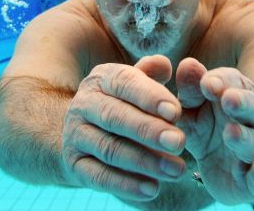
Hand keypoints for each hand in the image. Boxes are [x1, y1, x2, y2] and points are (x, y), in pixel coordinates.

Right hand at [61, 55, 186, 200]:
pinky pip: (99, 177)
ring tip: (176, 170)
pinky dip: (126, 185)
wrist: (80, 131)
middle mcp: (84, 104)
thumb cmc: (123, 102)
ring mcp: (75, 135)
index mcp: (102, 79)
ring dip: (144, 162)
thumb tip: (166, 65)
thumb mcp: (135, 83)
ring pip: (110, 149)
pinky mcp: (74, 164)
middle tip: (179, 142)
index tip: (176, 112)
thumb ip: (153, 73)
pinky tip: (152, 189)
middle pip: (116, 117)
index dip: (150, 97)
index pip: (125, 83)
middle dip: (149, 130)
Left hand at [176, 58, 253, 204]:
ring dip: (244, 138)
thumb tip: (187, 64)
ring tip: (230, 133)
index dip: (221, 82)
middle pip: (251, 108)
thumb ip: (190, 89)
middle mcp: (252, 120)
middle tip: (228, 99)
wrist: (223, 168)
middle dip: (241, 103)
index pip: (233, 82)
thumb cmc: (206, 128)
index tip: (207, 83)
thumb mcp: (192, 109)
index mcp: (236, 96)